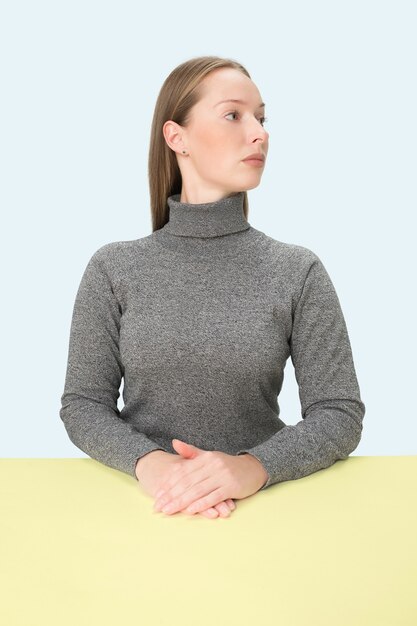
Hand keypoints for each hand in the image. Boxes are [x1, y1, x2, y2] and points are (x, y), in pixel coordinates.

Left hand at [153, 439, 267, 516]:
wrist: (253, 468)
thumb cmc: (227, 465)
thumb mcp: (209, 456)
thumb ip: (191, 452)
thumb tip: (174, 442)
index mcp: (205, 458)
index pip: (183, 471)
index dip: (168, 484)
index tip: (157, 495)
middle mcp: (213, 465)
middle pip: (187, 482)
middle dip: (171, 495)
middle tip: (158, 506)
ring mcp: (222, 476)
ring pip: (198, 490)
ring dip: (181, 502)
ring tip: (169, 510)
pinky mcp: (231, 487)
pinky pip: (213, 496)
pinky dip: (201, 504)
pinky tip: (190, 510)